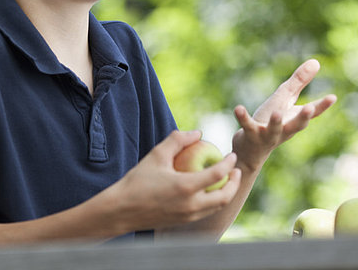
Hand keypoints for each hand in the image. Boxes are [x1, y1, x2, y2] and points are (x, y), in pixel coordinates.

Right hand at [110, 130, 241, 231]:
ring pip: (217, 207)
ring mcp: (188, 217)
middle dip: (234, 182)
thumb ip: (177, 140)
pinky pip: (206, 212)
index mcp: (186, 187)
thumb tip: (197, 133)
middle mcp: (191, 205)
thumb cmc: (138, 181)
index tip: (231, 155)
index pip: (218, 174)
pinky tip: (209, 191)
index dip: (229, 163)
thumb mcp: (156, 155)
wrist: (121, 211)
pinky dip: (214, 202)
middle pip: (225, 196)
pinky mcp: (183, 223)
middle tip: (236, 170)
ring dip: (226, 193)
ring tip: (226, 180)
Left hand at [232, 59, 336, 170]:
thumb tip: (316, 61)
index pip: (312, 113)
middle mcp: (284, 129)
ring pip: (274, 130)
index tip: (333, 97)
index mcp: (294, 120)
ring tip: (276, 113)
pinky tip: (238, 108)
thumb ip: (299, 82)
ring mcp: (268, 135)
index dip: (322, 106)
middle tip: (308, 109)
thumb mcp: (284, 99)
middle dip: (303, 118)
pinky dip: (243, 118)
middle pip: (296, 125)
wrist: (249, 149)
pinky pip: (247, 126)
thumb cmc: (270, 121)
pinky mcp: (250, 135)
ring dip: (275, 123)